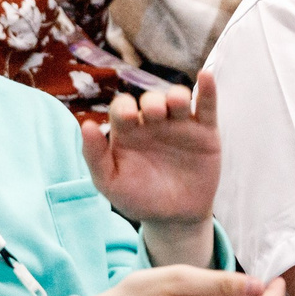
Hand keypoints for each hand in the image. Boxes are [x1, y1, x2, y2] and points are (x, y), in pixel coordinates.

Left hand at [80, 76, 222, 224]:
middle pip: (152, 100)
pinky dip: (208, 90)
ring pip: (178, 98)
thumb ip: (94, 156)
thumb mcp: (110, 182)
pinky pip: (207, 106)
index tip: (128, 117)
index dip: (124, 107)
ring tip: (175, 104)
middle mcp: (153, 123)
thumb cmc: (138, 198)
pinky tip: (205, 76)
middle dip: (152, 102)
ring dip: (176, 95)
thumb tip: (86, 125)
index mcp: (128, 131)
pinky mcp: (205, 132)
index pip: (123, 107)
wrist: (173, 218)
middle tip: (154, 114)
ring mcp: (180, 125)